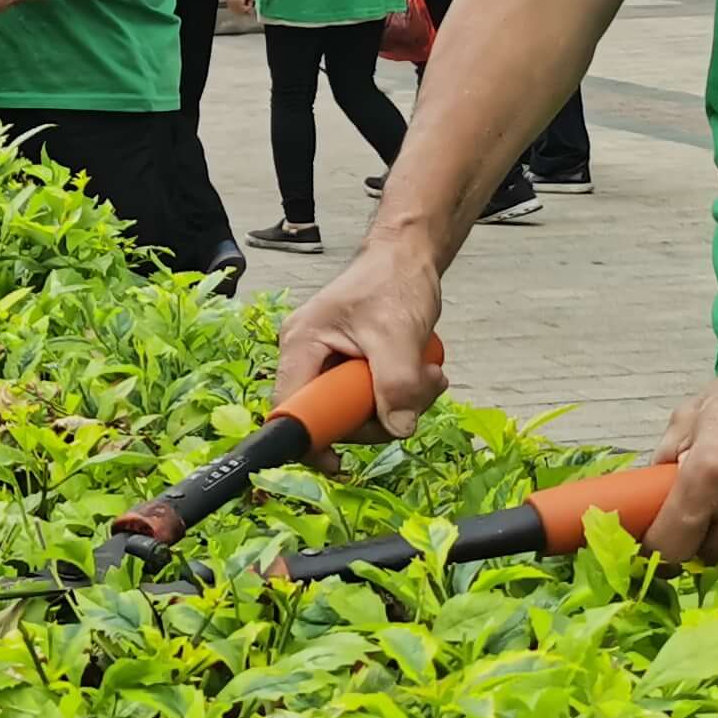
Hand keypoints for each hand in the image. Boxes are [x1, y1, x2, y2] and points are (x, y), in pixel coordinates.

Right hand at [272, 230, 445, 440]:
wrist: (407, 256)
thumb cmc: (394, 281)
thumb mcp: (398, 332)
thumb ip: (397, 382)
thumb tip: (398, 428)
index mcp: (302, 345)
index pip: (290, 408)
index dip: (310, 440)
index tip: (340, 461)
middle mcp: (307, 356)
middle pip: (328, 416)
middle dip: (376, 417)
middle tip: (416, 397)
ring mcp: (328, 362)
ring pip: (354, 411)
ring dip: (397, 405)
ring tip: (427, 377)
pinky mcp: (350, 366)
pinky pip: (368, 399)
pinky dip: (399, 396)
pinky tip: (421, 374)